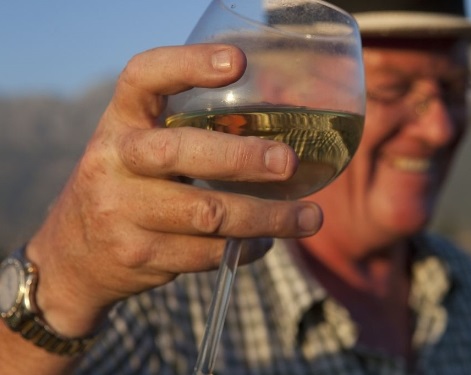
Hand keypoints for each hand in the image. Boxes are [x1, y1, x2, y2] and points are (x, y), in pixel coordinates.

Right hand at [25, 44, 322, 336]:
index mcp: (119, 124)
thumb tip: (275, 137)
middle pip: (180, 152)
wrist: (72, 259)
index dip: (188, 64)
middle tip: (288, 163)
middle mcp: (114, 162)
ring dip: (267, 218)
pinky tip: (263, 243)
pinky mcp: (138, 255)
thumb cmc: (125, 189)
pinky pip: (207, 253)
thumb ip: (183, 138)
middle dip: (243, 158)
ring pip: (207, 215)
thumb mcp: (136, 151)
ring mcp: (122, 212)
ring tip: (309, 217)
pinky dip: (245, 249)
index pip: (143, 78)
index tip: (238, 63)